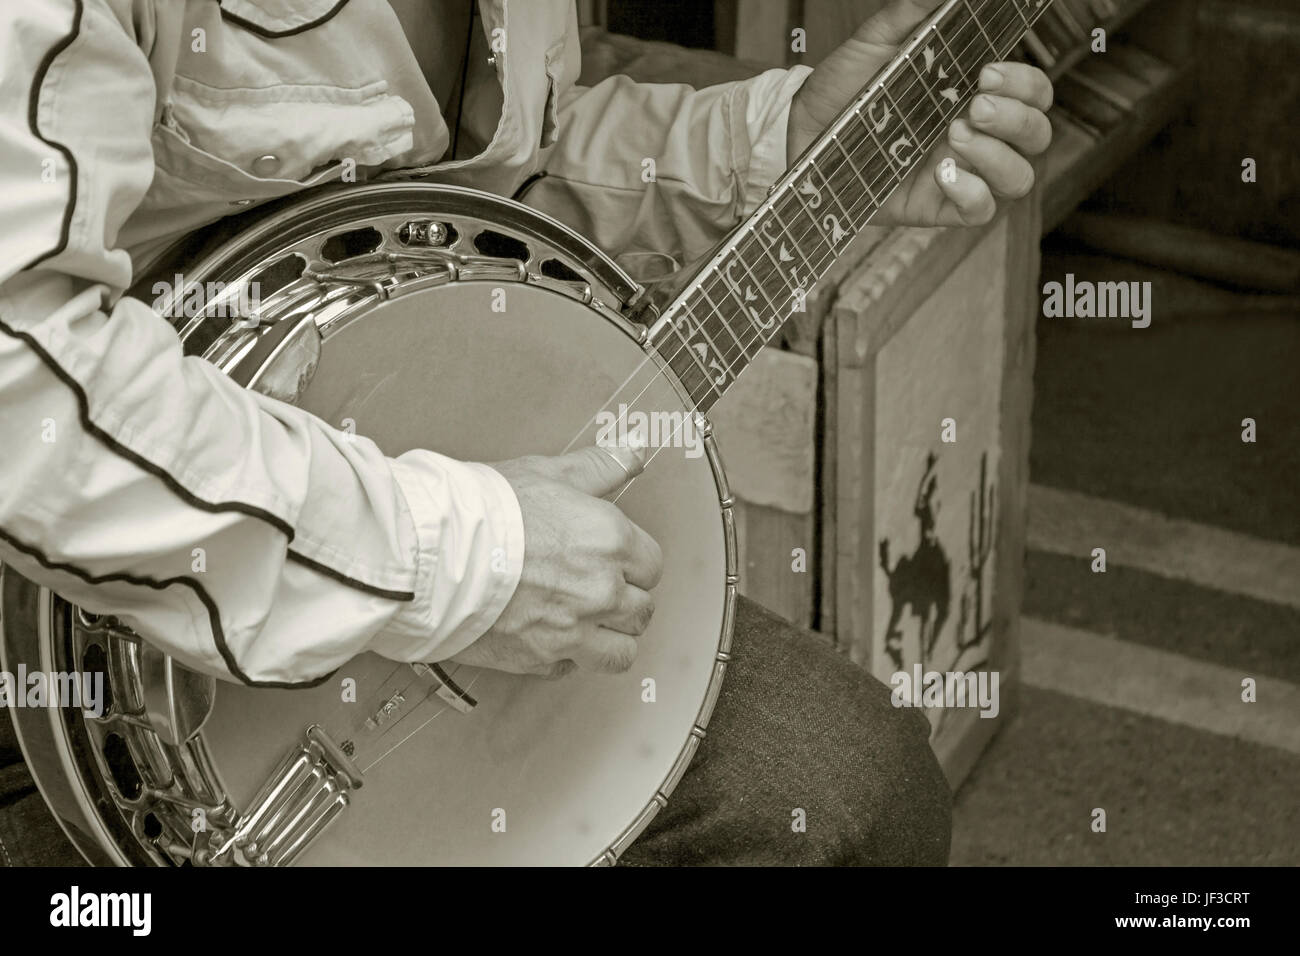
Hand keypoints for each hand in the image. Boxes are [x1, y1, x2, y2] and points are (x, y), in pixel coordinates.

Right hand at [450, 445, 662, 676]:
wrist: (431, 554)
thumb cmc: (482, 511)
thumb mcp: (548, 472)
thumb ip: (599, 467)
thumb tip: (631, 454)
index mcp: (611, 541)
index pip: (652, 566)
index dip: (633, 563)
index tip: (617, 562)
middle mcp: (601, 590)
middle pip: (641, 609)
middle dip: (625, 600)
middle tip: (597, 589)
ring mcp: (574, 629)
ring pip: (621, 650)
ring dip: (609, 637)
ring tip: (586, 621)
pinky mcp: (541, 658)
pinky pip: (574, 669)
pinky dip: (567, 658)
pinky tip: (550, 636)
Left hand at [786, 0, 1053, 226]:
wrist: (800, 132)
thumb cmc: (843, 89)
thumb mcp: (875, 43)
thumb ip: (911, 14)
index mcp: (974, 95)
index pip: (1032, 92)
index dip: (1026, 84)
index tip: (988, 72)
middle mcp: (976, 135)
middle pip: (1036, 134)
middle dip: (1017, 118)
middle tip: (974, 105)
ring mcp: (960, 173)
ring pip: (1018, 176)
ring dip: (999, 155)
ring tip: (955, 136)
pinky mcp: (937, 207)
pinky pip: (981, 211)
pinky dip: (974, 193)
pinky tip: (944, 174)